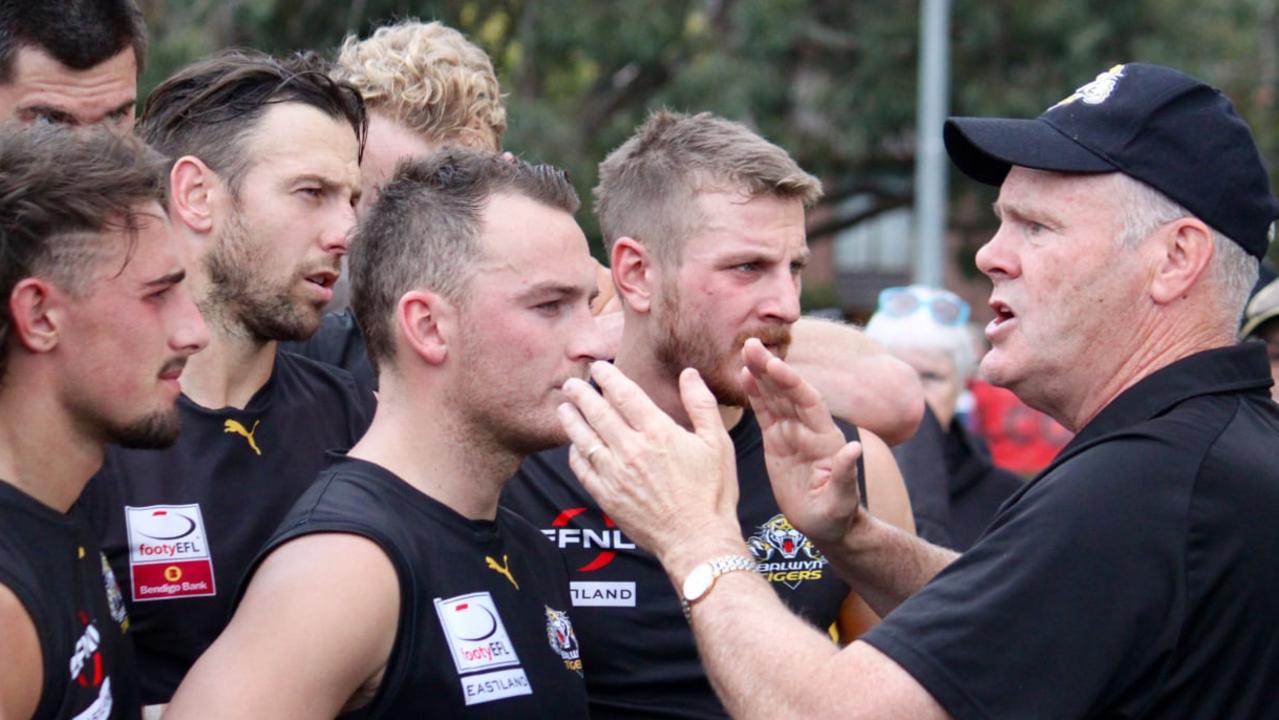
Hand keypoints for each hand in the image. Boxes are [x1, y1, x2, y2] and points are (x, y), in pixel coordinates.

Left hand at [558, 362, 743, 573]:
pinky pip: (582, 470)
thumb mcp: (717, 443)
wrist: (697, 540)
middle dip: (582, 394)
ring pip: (584, 439)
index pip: (624, 395)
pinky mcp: (607, 497)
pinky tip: (574, 447)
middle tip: (571, 383)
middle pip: (597, 413)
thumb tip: (689, 374)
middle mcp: (631, 449)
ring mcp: (615, 474)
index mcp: (657, 432)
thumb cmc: (712, 493)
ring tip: (564, 408)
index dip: (608, 378)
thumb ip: (701, 405)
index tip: (597, 368)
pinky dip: (575, 454)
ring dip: (572, 420)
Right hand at [741, 338, 863, 546]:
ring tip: (745, 351)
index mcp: (825, 439)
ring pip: (775, 397)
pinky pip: (765, 413)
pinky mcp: (777, 441)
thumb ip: (845, 474)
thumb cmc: (837, 516)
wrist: (828, 525)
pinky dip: (755, 394)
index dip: (791, 382)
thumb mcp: (841, 500)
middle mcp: (809, 429)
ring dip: (761, 373)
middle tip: (751, 344)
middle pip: (789, 391)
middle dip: (771, 368)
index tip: (773, 364)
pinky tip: (744, 376)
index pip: (807, 402)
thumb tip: (854, 448)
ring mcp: (793, 433)